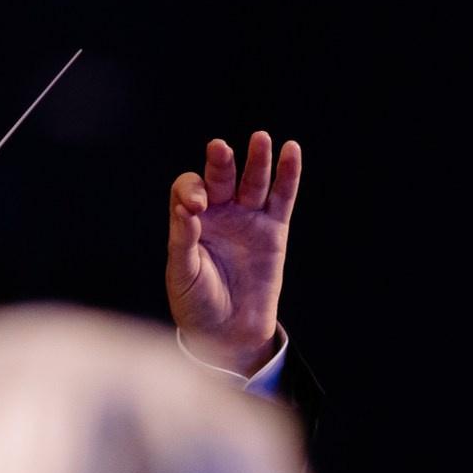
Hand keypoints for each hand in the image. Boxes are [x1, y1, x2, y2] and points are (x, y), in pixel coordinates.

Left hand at [167, 131, 297, 375]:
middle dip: (221, 164)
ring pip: (253, 182)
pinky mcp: (274, 231)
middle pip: (221, 177)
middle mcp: (220, 213)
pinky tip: (290, 151)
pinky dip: (288, 175)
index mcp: (191, 219)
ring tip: (260, 140)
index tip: (197, 207)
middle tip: (220, 150)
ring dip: (256, 160)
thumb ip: (183, 240)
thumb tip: (186, 207)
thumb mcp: (182, 274)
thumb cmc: (197, 304)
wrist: (227, 333)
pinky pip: (282, 198)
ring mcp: (248, 219)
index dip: (192, 190)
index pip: (189, 188)